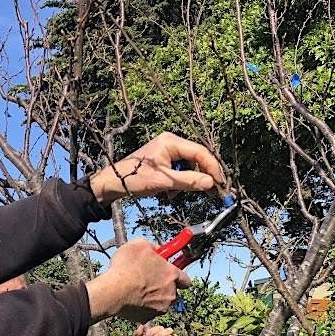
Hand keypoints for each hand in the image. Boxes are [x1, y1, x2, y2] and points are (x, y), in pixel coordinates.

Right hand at [86, 238, 191, 322]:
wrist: (112, 292)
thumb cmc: (125, 268)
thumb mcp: (139, 245)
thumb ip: (153, 246)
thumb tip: (157, 249)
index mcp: (171, 275)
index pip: (186, 279)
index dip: (178, 275)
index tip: (170, 272)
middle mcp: (170, 294)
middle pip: (173, 292)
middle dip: (165, 287)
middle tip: (150, 280)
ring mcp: (160, 308)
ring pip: (161, 303)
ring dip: (153, 297)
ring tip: (137, 290)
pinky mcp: (147, 318)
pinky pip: (147, 312)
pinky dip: (142, 307)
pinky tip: (131, 299)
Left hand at [88, 132, 224, 204]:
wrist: (114, 182)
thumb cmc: (134, 179)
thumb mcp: (164, 182)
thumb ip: (188, 181)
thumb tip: (210, 183)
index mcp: (171, 142)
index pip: (200, 152)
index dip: (212, 168)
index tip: (220, 183)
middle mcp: (170, 142)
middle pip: (196, 158)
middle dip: (201, 175)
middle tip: (211, 191)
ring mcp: (167, 150)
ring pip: (188, 165)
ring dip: (187, 181)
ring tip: (176, 194)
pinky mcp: (163, 159)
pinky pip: (179, 169)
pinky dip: (179, 181)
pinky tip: (170, 192)